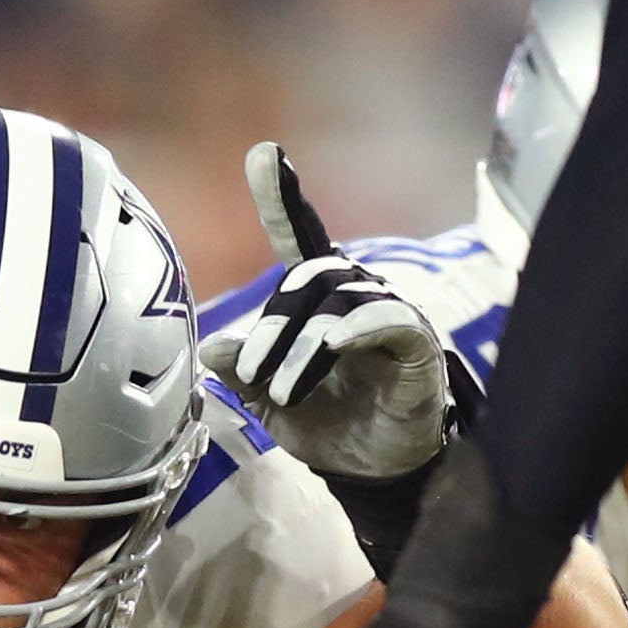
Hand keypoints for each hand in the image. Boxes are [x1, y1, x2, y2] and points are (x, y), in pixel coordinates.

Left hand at [197, 144, 459, 480]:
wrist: (374, 473)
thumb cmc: (328, 427)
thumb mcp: (270, 403)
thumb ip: (243, 373)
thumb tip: (210, 348)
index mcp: (320, 300)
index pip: (300, 237)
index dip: (282, 197)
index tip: (264, 154)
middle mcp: (356, 294)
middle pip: (310, 277)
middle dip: (274, 323)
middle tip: (251, 371)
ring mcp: (390, 314)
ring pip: (339, 303)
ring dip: (302, 347)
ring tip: (281, 391)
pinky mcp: (417, 342)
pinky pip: (387, 319)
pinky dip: (355, 328)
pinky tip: (334, 346)